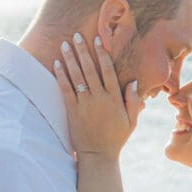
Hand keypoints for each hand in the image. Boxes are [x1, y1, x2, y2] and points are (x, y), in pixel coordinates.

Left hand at [54, 33, 142, 155]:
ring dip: (70, 58)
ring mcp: (85, 104)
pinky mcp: (72, 111)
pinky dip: (61, 75)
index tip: (98, 39)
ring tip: (65, 43)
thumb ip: (134, 101)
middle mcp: (100, 98)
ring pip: (77, 76)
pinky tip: (56, 63)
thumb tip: (134, 82)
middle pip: (90, 69)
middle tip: (77, 35)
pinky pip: (66, 89)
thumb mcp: (131, 121)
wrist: (98, 156)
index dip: (102, 54)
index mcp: (114, 98)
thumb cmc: (116, 138)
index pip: (108, 70)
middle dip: (83, 50)